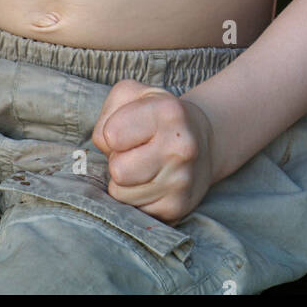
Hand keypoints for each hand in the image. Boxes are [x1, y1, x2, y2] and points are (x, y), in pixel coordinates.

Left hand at [90, 78, 216, 224]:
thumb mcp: (132, 95)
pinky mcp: (177, 208)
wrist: (202, 140)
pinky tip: (152, 183)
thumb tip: (105, 150)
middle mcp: (180, 148)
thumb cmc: (157, 115)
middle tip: (134, 152)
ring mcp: (181, 181)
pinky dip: (136, 199)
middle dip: (118, 161)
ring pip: (121, 195)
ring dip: (125, 183)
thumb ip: (108, 113)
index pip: (111, 135)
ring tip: (144, 166)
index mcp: (169, 113)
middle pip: (117, 171)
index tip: (127, 130)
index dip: (112, 133)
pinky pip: (133, 210)